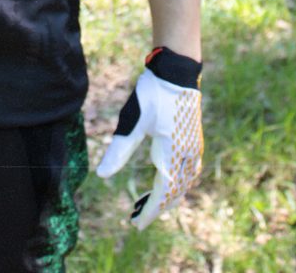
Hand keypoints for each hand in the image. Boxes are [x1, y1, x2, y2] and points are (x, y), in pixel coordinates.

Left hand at [96, 47, 202, 229]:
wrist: (176, 71)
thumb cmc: (153, 93)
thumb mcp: (132, 121)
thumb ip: (119, 149)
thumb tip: (102, 175)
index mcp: (172, 152)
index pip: (162, 192)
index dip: (150, 210)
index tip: (137, 224)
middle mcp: (187, 154)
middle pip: (174, 192)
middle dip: (156, 207)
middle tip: (136, 217)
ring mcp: (193, 147)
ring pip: (183, 183)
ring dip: (167, 196)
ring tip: (147, 203)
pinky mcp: (193, 139)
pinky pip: (188, 171)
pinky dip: (176, 183)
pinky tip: (166, 180)